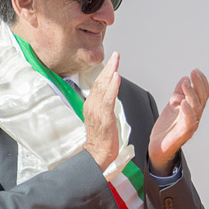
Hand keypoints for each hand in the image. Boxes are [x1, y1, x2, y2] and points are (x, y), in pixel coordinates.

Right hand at [83, 52, 120, 170]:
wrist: (96, 154)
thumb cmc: (101, 139)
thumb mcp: (101, 118)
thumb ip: (104, 106)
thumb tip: (111, 96)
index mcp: (91, 105)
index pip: (98, 84)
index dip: (105, 72)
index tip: (112, 61)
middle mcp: (92, 105)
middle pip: (100, 82)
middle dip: (109, 67)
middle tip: (116, 55)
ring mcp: (97, 110)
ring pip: (103, 87)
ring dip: (111, 72)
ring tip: (116, 61)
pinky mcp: (104, 117)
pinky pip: (108, 99)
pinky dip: (112, 87)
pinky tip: (116, 77)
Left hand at [148, 69, 208, 174]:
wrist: (158, 146)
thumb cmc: (167, 127)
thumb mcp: (172, 104)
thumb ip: (179, 92)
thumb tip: (185, 78)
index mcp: (194, 109)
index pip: (203, 94)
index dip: (201, 82)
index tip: (196, 71)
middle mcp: (195, 116)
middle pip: (202, 98)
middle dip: (199, 84)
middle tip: (193, 73)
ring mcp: (190, 125)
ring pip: (197, 108)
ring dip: (192, 94)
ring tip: (186, 83)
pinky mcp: (183, 134)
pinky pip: (189, 122)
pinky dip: (187, 112)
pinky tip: (183, 102)